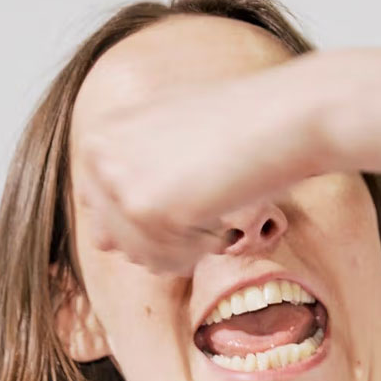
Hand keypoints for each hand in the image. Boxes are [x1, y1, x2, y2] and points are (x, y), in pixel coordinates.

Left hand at [75, 57, 328, 275]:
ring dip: (183, 247)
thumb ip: (131, 173)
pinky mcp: (146, 210)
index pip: (100, 211)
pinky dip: (200, 252)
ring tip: (216, 208)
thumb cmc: (239, 123)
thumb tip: (103, 239)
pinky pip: (168, 263)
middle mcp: (98, 156)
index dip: (147, 219)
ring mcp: (118, 183)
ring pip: (140, 257)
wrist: (282, 117)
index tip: (187, 200)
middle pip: (113, 240)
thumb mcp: (167, 131)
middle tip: (205, 206)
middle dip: (161, 237)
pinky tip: (222, 217)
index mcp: (100, 136)